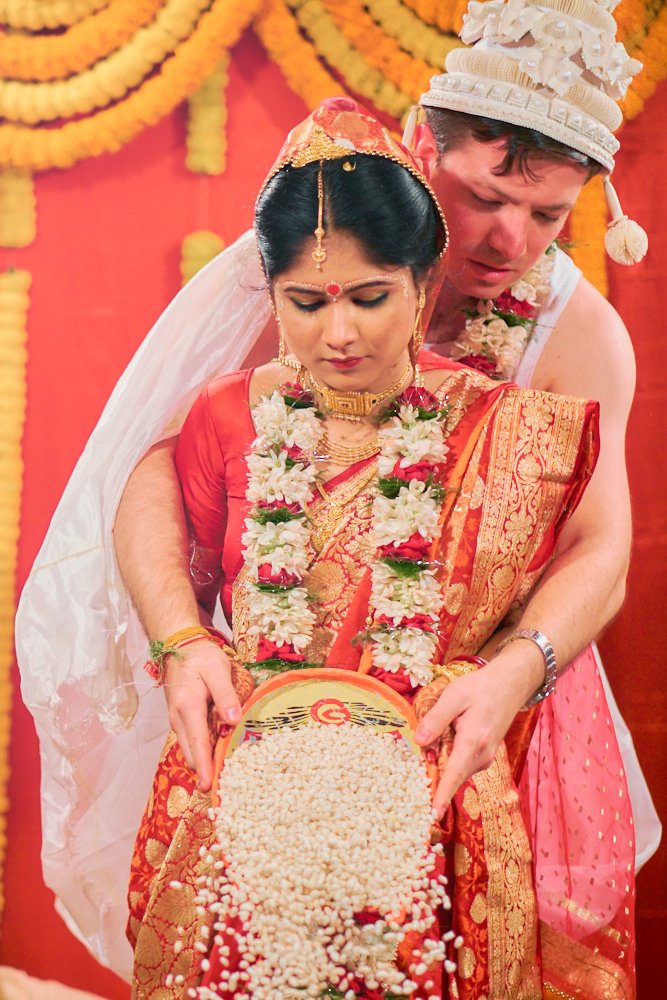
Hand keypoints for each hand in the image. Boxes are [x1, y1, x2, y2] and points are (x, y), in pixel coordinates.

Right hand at [164, 638, 241, 790]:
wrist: (178, 645)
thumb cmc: (200, 657)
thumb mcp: (217, 669)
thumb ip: (225, 694)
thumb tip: (232, 720)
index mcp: (188, 707)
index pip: (197, 743)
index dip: (204, 766)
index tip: (208, 786)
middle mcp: (179, 718)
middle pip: (191, 753)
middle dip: (204, 771)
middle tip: (223, 786)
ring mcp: (177, 719)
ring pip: (190, 748)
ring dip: (201, 762)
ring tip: (221, 775)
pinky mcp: (180, 717)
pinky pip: (190, 740)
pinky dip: (200, 750)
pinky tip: (215, 754)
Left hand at [414, 661, 526, 817]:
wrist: (509, 685)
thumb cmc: (480, 688)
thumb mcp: (454, 695)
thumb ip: (436, 719)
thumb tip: (419, 742)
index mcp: (473, 741)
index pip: (454, 774)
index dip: (441, 795)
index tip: (433, 815)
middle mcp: (482, 755)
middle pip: (451, 775)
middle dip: (433, 773)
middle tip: (419, 761)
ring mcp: (485, 758)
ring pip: (455, 770)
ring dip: (442, 762)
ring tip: (442, 733)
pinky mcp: (484, 756)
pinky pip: (461, 764)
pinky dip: (450, 757)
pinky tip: (449, 735)